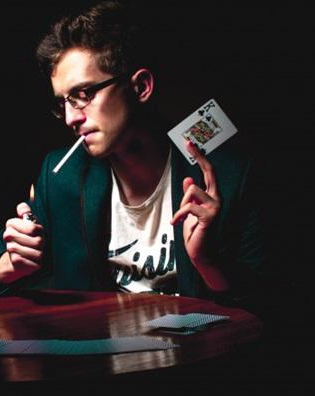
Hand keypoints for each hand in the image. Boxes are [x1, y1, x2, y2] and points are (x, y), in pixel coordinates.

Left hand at [0, 202, 44, 283]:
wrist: (20, 257)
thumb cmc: (20, 238)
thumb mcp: (20, 223)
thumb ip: (23, 213)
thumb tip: (22, 207)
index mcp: (39, 229)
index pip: (30, 227)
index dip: (16, 226)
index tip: (10, 227)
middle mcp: (42, 241)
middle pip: (20, 237)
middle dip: (10, 237)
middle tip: (7, 238)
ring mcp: (40, 255)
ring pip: (17, 249)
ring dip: (11, 248)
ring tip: (12, 247)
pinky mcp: (36, 266)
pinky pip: (18, 260)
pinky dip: (13, 258)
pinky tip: (15, 256)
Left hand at [171, 141, 220, 265]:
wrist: (200, 253)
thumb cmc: (194, 232)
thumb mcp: (188, 211)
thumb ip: (190, 196)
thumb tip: (188, 179)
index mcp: (212, 196)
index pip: (208, 173)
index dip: (200, 157)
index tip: (190, 143)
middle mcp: (217, 198)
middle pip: (209, 172)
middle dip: (199, 156)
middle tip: (188, 143)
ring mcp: (216, 207)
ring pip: (192, 191)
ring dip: (181, 205)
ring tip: (180, 217)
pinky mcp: (210, 216)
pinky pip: (188, 207)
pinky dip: (179, 215)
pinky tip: (177, 223)